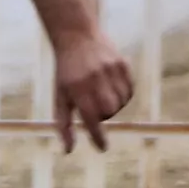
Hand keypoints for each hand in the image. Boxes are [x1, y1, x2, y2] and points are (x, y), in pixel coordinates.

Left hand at [52, 28, 134, 151]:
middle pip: (109, 112)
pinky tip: (112, 87)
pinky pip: (130, 91)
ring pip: (121, 102)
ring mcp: (110, 70)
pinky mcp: (122, 64)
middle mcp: (94, 79)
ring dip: (114, 105)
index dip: (97, 136)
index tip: (102, 148)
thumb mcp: (59, 97)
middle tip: (93, 107)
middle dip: (103, 116)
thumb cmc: (66, 72)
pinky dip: (123, 95)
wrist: (77, 37)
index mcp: (77, 89)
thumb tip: (68, 150)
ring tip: (101, 94)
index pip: (90, 119)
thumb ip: (63, 124)